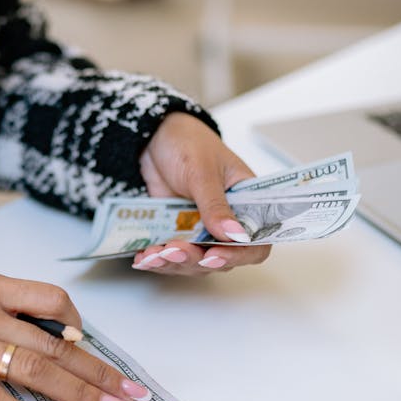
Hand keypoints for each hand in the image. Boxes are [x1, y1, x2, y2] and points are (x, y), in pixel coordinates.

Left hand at [133, 112, 271, 274]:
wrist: (152, 137)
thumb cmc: (187, 142)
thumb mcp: (202, 171)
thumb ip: (216, 205)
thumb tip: (234, 235)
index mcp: (246, 202)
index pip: (256, 241)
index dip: (240, 254)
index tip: (215, 255)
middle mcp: (227, 221)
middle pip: (222, 258)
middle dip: (197, 260)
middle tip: (174, 250)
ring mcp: (200, 229)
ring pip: (195, 262)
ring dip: (175, 263)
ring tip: (154, 254)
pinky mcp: (177, 232)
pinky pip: (171, 256)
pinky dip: (157, 260)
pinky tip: (143, 258)